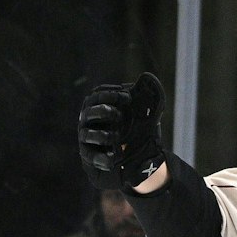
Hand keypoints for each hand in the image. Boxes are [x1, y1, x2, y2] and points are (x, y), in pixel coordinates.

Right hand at [78, 72, 166, 191]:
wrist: (135, 158)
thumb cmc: (135, 130)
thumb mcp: (143, 113)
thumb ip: (146, 96)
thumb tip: (149, 78)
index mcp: (100, 105)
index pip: (98, 95)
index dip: (111, 94)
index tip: (128, 97)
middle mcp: (89, 120)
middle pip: (89, 111)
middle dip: (104, 111)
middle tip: (119, 116)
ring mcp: (87, 138)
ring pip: (87, 134)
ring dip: (103, 135)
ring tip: (118, 138)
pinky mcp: (89, 155)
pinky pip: (90, 156)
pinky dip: (102, 158)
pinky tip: (113, 159)